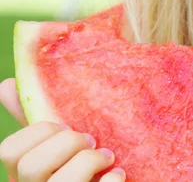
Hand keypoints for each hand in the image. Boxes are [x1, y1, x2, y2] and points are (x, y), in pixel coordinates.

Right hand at [0, 78, 125, 180]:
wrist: (104, 181)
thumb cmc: (78, 163)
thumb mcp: (57, 142)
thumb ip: (34, 117)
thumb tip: (6, 85)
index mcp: (22, 174)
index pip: (9, 150)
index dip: (39, 131)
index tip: (66, 125)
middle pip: (31, 166)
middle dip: (67, 143)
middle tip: (91, 139)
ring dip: (90, 161)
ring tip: (107, 156)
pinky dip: (111, 179)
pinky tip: (118, 172)